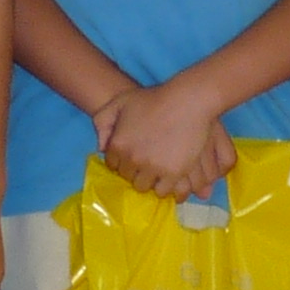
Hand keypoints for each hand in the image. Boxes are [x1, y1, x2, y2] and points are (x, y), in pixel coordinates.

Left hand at [96, 80, 229, 199]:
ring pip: (145, 187)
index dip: (122, 161)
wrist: (187, 102)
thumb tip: (102, 148)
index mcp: (118, 144)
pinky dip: (166, 187)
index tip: (133, 156)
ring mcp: (153, 168)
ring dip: (150, 181)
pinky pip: (164, 191)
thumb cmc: (155, 99)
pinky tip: (169, 180)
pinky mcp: (173, 173)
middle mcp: (132, 159)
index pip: (113, 165)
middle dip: (136, 171)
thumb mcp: (121, 101)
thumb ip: (103, 121)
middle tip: (147, 162)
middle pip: (129, 177)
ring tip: (158, 173)